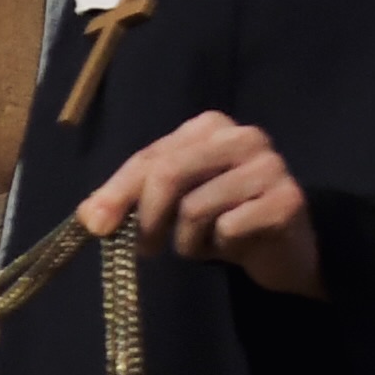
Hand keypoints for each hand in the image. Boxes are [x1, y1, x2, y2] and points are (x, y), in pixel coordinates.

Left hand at [78, 109, 322, 296]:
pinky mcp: (286, 200)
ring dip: (187, 240)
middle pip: (168, 174)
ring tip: (203, 242)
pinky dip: (219, 247)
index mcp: (209, 126)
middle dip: (146, 219)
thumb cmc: (220, 220)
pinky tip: (232, 244)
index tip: (94, 225)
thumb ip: (132, 199)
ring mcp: (269, 165)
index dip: (116, 192)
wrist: (283, 248)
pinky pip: (228, 228)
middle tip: (147, 248)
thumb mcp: (171, 204)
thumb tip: (88, 216)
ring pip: (195, 208)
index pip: (150, 157)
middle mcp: (242, 136)